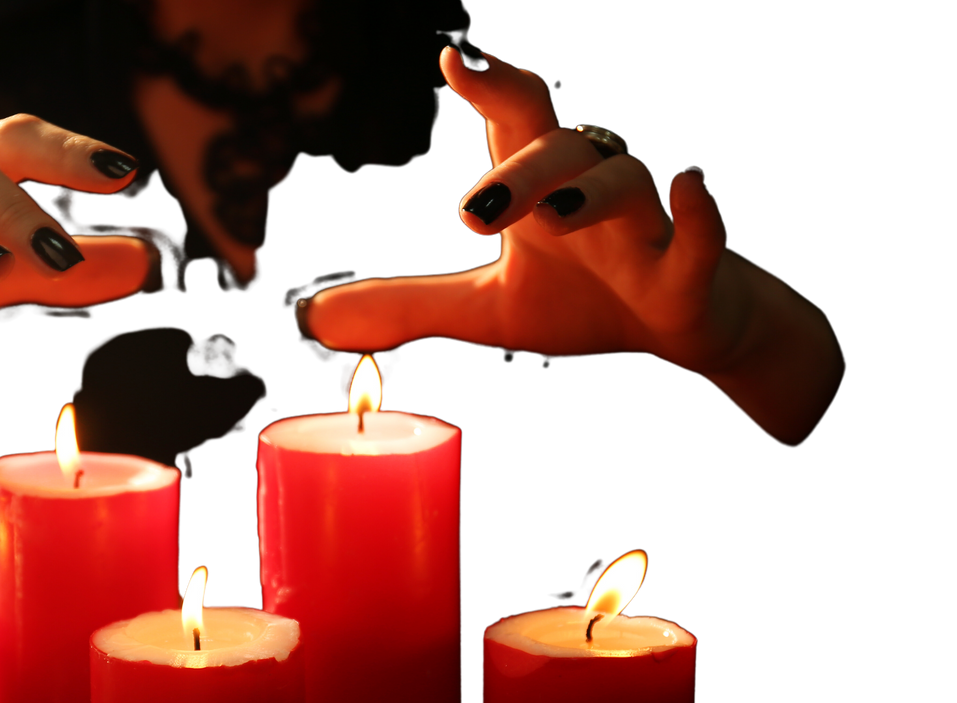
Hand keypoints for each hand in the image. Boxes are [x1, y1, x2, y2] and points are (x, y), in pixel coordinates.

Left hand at [300, 45, 843, 446]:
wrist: (682, 333)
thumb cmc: (587, 300)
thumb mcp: (487, 308)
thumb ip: (408, 304)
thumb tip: (310, 317)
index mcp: (542, 188)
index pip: (515, 120)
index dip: (491, 85)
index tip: (456, 59)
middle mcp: (595, 190)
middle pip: (562, 149)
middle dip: (521, 170)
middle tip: (473, 211)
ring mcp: (649, 227)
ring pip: (630, 181)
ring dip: (594, 191)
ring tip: (559, 214)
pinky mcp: (693, 273)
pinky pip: (702, 236)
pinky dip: (697, 214)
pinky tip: (687, 183)